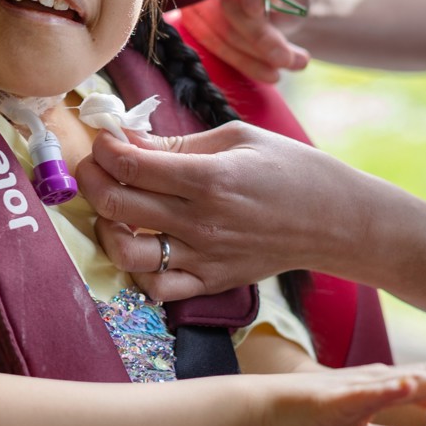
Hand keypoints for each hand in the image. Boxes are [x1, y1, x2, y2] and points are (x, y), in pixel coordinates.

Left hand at [77, 121, 365, 301]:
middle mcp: (201, 223)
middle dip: (91, 178)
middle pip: (117, 205)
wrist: (334, 219)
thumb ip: (178, 143)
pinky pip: (156, 287)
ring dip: (105, 226)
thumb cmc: (290, 168)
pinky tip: (139, 242)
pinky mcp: (211, 282)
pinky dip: (135, 267)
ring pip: (125, 251)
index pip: (130, 166)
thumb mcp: (237, 137)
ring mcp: (205, 258)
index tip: (102, 139)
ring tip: (112, 207)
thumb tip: (128, 139)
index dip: (103, 149)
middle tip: (94, 164)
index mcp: (209, 178)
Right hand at [180, 0, 310, 81]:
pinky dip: (241, 61)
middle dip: (257, 35)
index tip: (261, 11)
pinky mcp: (194, 15)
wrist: (282, 3)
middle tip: (291, 58)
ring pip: (216, 26)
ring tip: (293, 65)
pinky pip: (210, 41)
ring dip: (253, 55)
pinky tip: (270, 73)